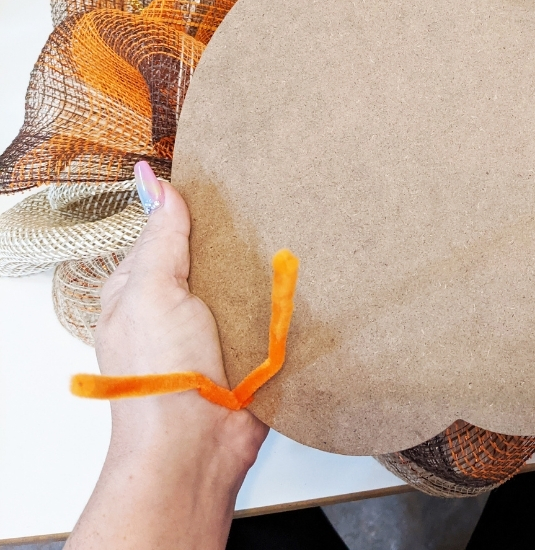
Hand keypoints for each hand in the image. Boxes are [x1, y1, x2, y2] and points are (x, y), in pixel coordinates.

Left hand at [66, 162, 267, 549]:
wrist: (197, 447)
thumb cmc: (160, 377)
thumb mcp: (152, 292)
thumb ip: (162, 238)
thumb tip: (154, 182)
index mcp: (142, 288)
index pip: (167, 230)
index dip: (193, 204)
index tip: (226, 174)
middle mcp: (178, 306)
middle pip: (211, 253)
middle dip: (238, 232)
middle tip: (272, 195)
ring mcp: (216, 328)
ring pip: (244, 280)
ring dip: (265, 265)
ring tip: (298, 226)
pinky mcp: (250, 348)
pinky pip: (270, 312)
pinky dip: (284, 299)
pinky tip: (305, 275)